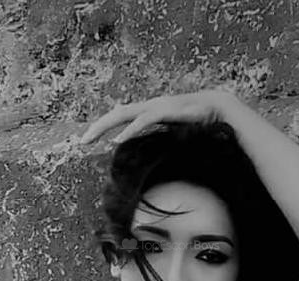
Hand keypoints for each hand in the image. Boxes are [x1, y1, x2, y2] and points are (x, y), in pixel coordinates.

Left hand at [79, 89, 238, 144]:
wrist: (217, 109)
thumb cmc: (197, 123)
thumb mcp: (173, 134)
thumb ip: (159, 140)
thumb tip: (150, 156)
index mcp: (148, 112)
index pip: (120, 117)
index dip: (104, 127)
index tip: (89, 141)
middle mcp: (148, 106)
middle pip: (116, 114)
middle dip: (97, 127)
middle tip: (81, 141)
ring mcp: (156, 106)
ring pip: (124, 114)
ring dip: (105, 126)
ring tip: (90, 138)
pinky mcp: (165, 110)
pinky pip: (143, 120)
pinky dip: (129, 130)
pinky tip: (118, 140)